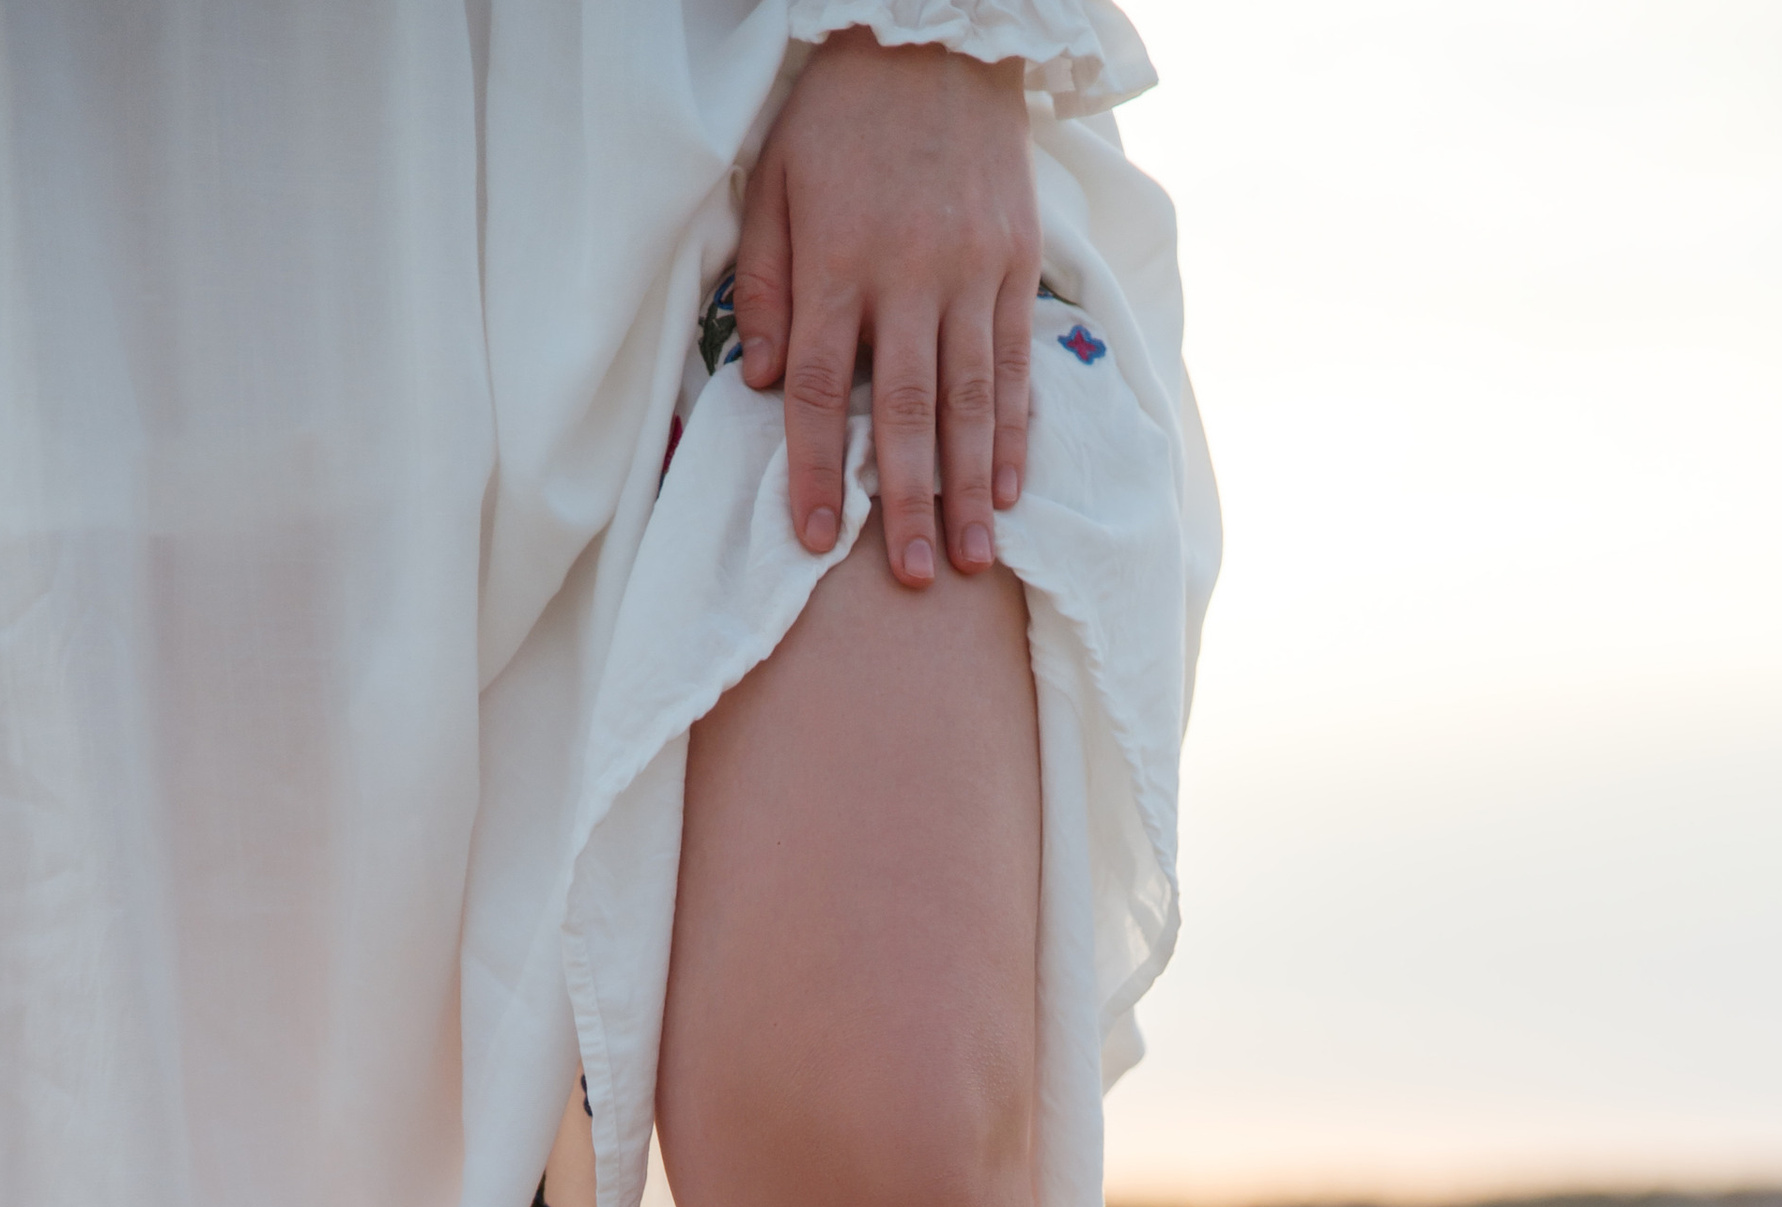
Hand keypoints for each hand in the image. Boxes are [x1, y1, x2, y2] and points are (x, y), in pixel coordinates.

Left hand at [734, 32, 1038, 587]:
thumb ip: (767, 283)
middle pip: (907, 411)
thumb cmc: (840, 118)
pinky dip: (1014, 431)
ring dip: (970, 487)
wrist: (934, 38)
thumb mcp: (776, 183)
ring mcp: (971, 271)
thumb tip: (765, 384)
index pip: (824, 388)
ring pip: (972, 399)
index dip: (816, 470)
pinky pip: (1015, 362)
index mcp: (839, 260)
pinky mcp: (1016, 262)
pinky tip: (1009, 487)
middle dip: (907, 502)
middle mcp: (910, 274)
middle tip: (909, 578)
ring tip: (969, 558)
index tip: (813, 539)